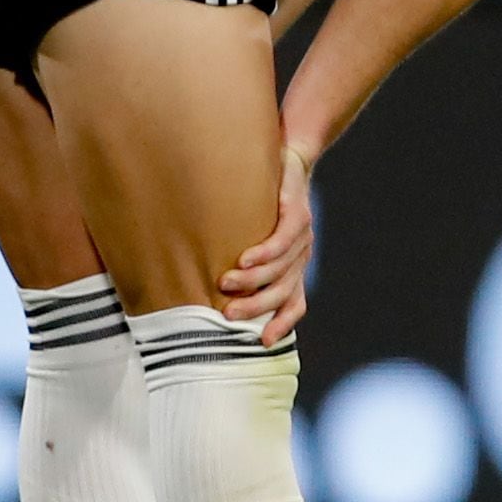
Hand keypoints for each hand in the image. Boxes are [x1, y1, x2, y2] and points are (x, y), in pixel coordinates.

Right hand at [223, 143, 313, 342]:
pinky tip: (244, 258)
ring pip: (280, 267)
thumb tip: (199, 289)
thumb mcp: (254, 237)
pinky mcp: (298, 211)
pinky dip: (263, 251)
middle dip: (255, 307)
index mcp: (294, 267)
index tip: (262, 343)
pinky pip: (283, 237)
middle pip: (283, 292)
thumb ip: (240, 264)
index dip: (282, 324)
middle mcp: (301, 255)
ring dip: (252, 279)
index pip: (295, 304)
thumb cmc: (261, 205)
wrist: (289, 159)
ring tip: (224, 283)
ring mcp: (303, 235)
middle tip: (225, 315)